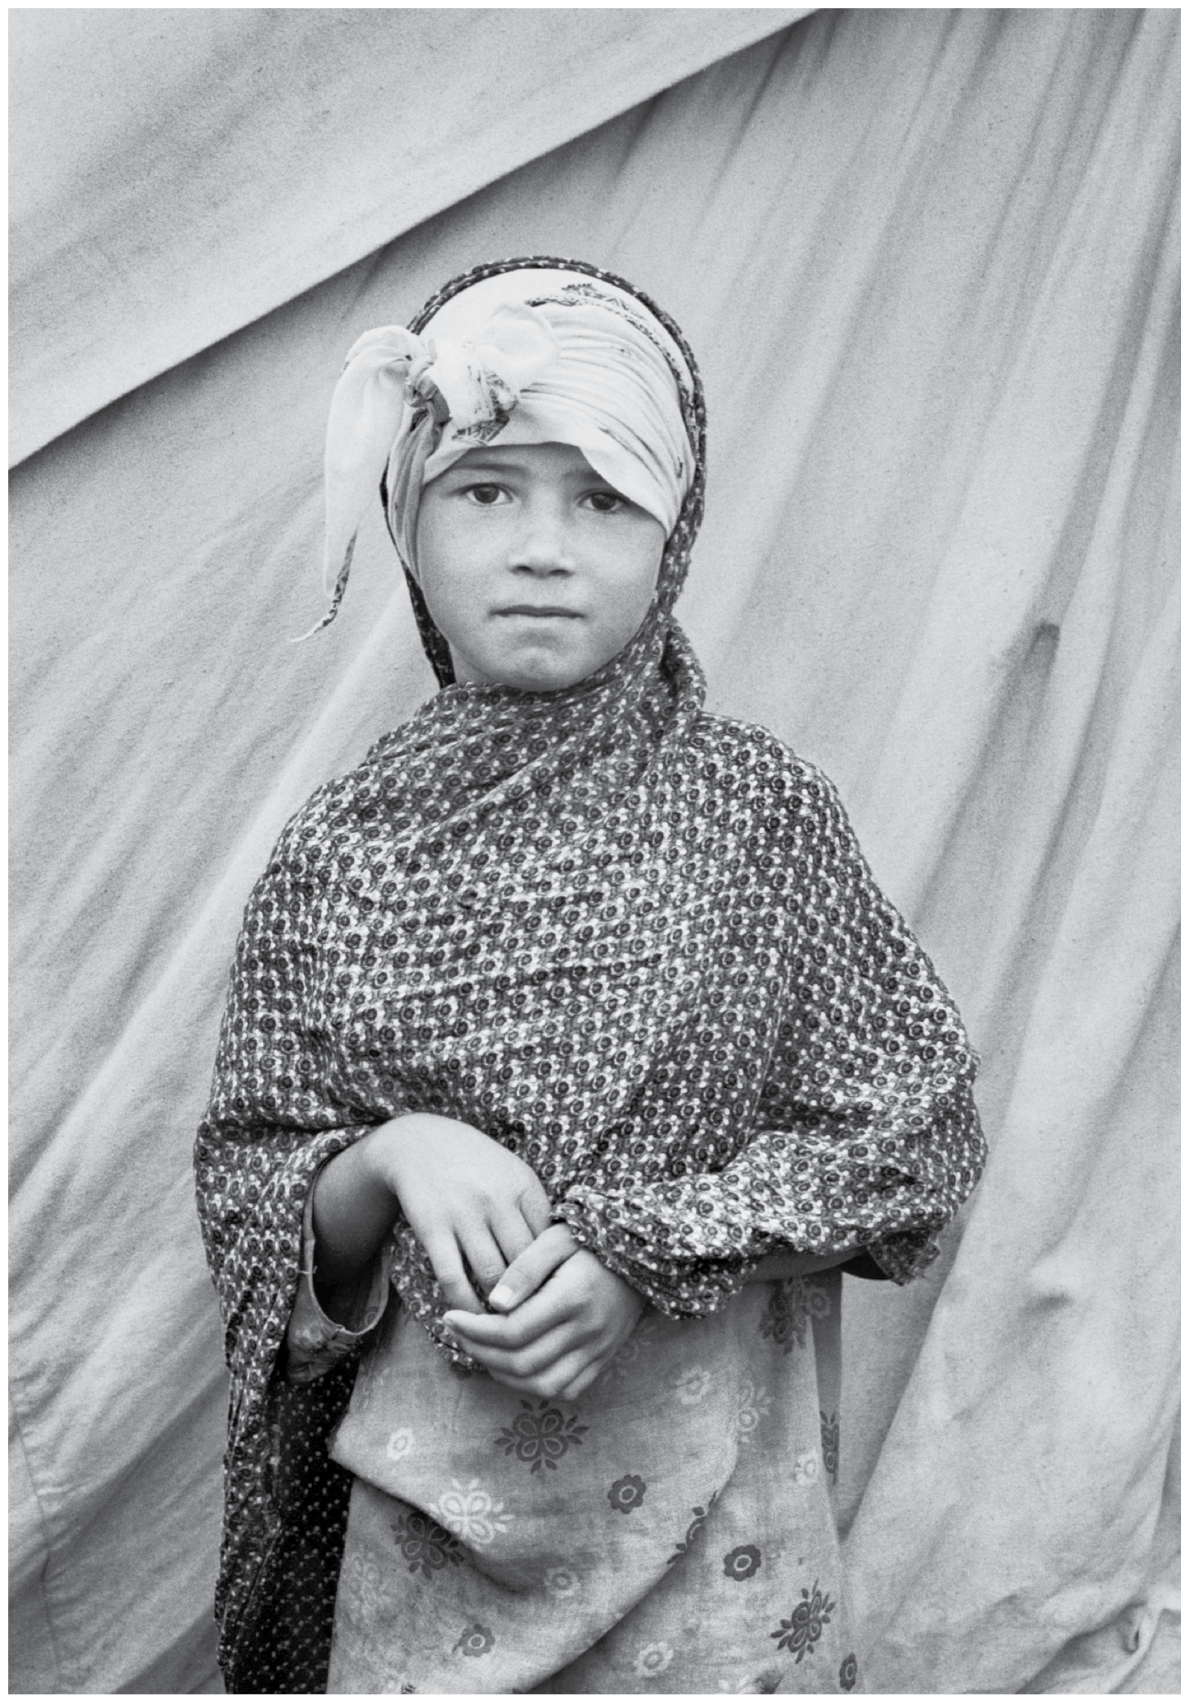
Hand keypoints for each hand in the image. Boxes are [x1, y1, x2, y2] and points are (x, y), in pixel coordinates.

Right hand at [316, 1112, 551, 1314]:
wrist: (417, 1142)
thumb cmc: (476, 1166)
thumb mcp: (513, 1175)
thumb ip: (535, 1213)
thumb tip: (559, 1260)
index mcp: (524, 1186)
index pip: (549, 1244)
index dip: (553, 1276)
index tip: (556, 1299)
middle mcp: (497, 1199)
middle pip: (524, 1264)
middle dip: (530, 1298)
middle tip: (534, 1324)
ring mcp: (464, 1213)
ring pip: (491, 1276)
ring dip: (498, 1308)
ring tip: (504, 1328)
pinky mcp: (433, 1227)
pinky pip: (453, 1277)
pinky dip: (463, 1304)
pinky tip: (469, 1316)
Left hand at [444, 1227, 645, 1400]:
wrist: (640, 1255)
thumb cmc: (590, 1241)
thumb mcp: (556, 1238)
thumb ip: (525, 1268)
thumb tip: (495, 1303)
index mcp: (573, 1298)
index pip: (513, 1331)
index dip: (474, 1330)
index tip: (450, 1317)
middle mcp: (588, 1330)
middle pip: (523, 1361)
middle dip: (481, 1352)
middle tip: (459, 1334)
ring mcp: (599, 1349)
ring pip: (543, 1384)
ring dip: (505, 1376)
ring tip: (482, 1353)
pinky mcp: (604, 1359)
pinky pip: (567, 1389)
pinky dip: (535, 1386)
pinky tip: (515, 1366)